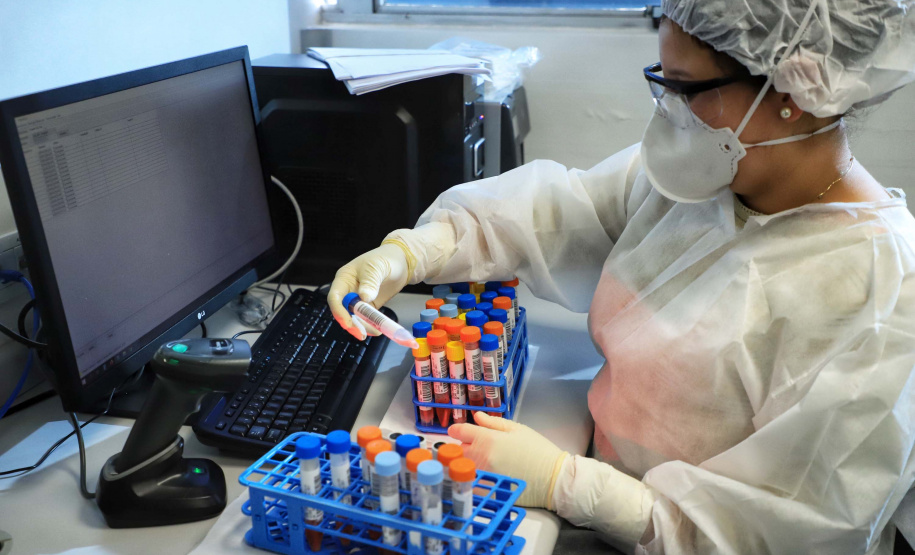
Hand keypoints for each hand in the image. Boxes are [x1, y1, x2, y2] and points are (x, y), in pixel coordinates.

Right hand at [327, 243, 410, 339]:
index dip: (339, 311)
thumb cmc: (384, 258)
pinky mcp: (369, 306)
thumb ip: (370, 281)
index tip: (348, 322)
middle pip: (343, 311)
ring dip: (363, 327)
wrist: (401, 262)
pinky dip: (371, 325)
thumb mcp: (376, 267)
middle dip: (351, 324)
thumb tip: (364, 297)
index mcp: (344, 279)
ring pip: (355, 318)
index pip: (335, 298)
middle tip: (361, 333)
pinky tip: (378, 328)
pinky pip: (366, 319)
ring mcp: (359, 300)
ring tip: (376, 331)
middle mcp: (348, 291)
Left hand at [448, 412, 567, 508]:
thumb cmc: (538, 451)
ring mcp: (482, 476)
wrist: (553, 478)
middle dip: (464, 446)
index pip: (460, 431)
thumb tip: (476, 416)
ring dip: (468, 461)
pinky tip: (487, 475)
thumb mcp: (518, 429)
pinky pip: (472, 482)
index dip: (457, 430)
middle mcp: (481, 457)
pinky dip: (474, 477)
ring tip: (484, 460)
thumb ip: (493, 423)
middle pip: (459, 450)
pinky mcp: (487, 491)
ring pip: (464, 466)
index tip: (459, 431)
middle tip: (476, 446)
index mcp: (488, 439)